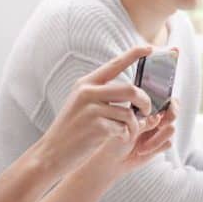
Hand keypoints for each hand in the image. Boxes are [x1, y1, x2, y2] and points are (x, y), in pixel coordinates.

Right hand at [37, 46, 153, 171]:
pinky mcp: (97, 127)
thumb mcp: (82, 104)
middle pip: (130, 89)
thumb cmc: (72, 130)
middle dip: (145, 102)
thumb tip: (134, 91)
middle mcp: (88, 92)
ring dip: (133, 125)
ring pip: (129, 113)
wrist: (52, 153)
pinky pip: (123, 128)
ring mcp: (91, 109)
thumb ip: (102, 94)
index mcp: (86, 84)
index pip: (115, 64)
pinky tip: (116, 139)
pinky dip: (125, 135)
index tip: (151, 48)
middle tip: (147, 111)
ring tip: (126, 132)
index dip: (135, 54)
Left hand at [113, 99, 178, 171]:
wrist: (115, 159)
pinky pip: (167, 143)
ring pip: (171, 129)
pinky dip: (155, 147)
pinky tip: (142, 150)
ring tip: (142, 145)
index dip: (170, 103)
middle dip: (168, 118)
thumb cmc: (117, 138)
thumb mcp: (127, 127)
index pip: (166, 100)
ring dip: (157, 138)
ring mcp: (159, 132)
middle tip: (159, 125)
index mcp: (147, 109)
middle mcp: (156, 119)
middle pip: (173, 113)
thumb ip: (143, 121)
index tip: (161, 110)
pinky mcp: (161, 144)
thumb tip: (157, 118)